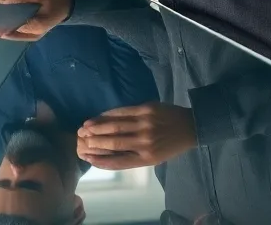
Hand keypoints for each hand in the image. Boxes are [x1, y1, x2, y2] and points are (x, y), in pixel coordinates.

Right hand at [75, 103, 196, 170]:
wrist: (191, 126)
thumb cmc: (170, 145)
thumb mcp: (154, 157)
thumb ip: (133, 156)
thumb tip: (108, 154)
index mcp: (147, 157)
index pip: (119, 160)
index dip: (101, 160)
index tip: (87, 158)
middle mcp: (144, 142)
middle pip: (113, 142)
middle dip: (94, 141)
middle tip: (80, 140)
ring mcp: (144, 124)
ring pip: (115, 126)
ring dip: (96, 127)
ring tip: (83, 128)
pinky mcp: (145, 109)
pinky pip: (122, 111)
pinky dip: (107, 114)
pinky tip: (98, 116)